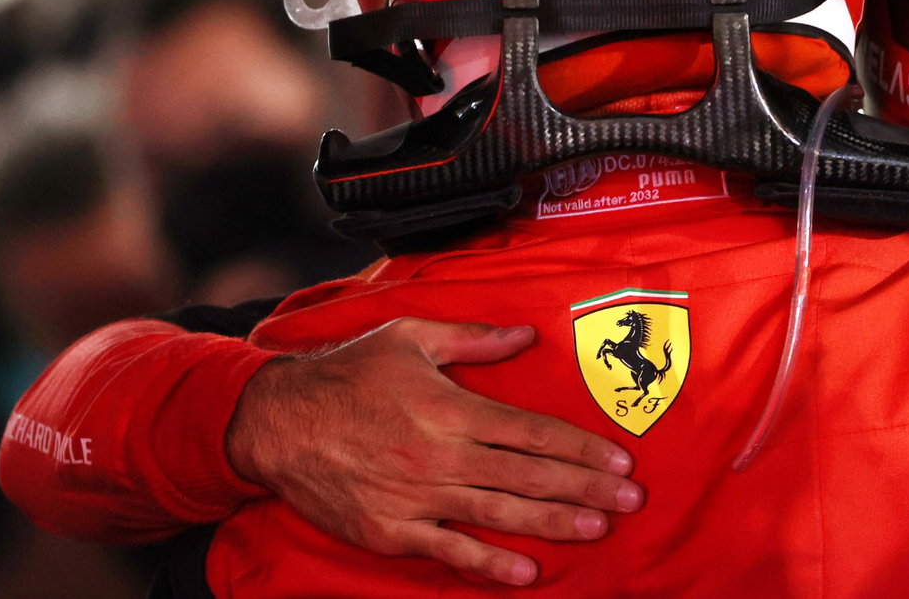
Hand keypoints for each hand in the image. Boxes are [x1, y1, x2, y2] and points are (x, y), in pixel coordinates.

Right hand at [226, 318, 643, 586]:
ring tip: (598, 526)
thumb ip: (474, 339)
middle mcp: (442, 454)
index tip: (620, 459)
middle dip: (586, 487)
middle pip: (529, 473)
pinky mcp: (390, 529)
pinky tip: (525, 572)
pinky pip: (448, 549)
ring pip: (500, 512)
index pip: (533, 431)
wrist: (276, 422)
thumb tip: (527, 336)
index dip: (582, 447)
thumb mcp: (411, 337)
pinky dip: (487, 563)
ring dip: (553, 522)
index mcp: (452, 407)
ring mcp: (417, 496)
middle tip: (633, 499)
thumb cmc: (347, 374)